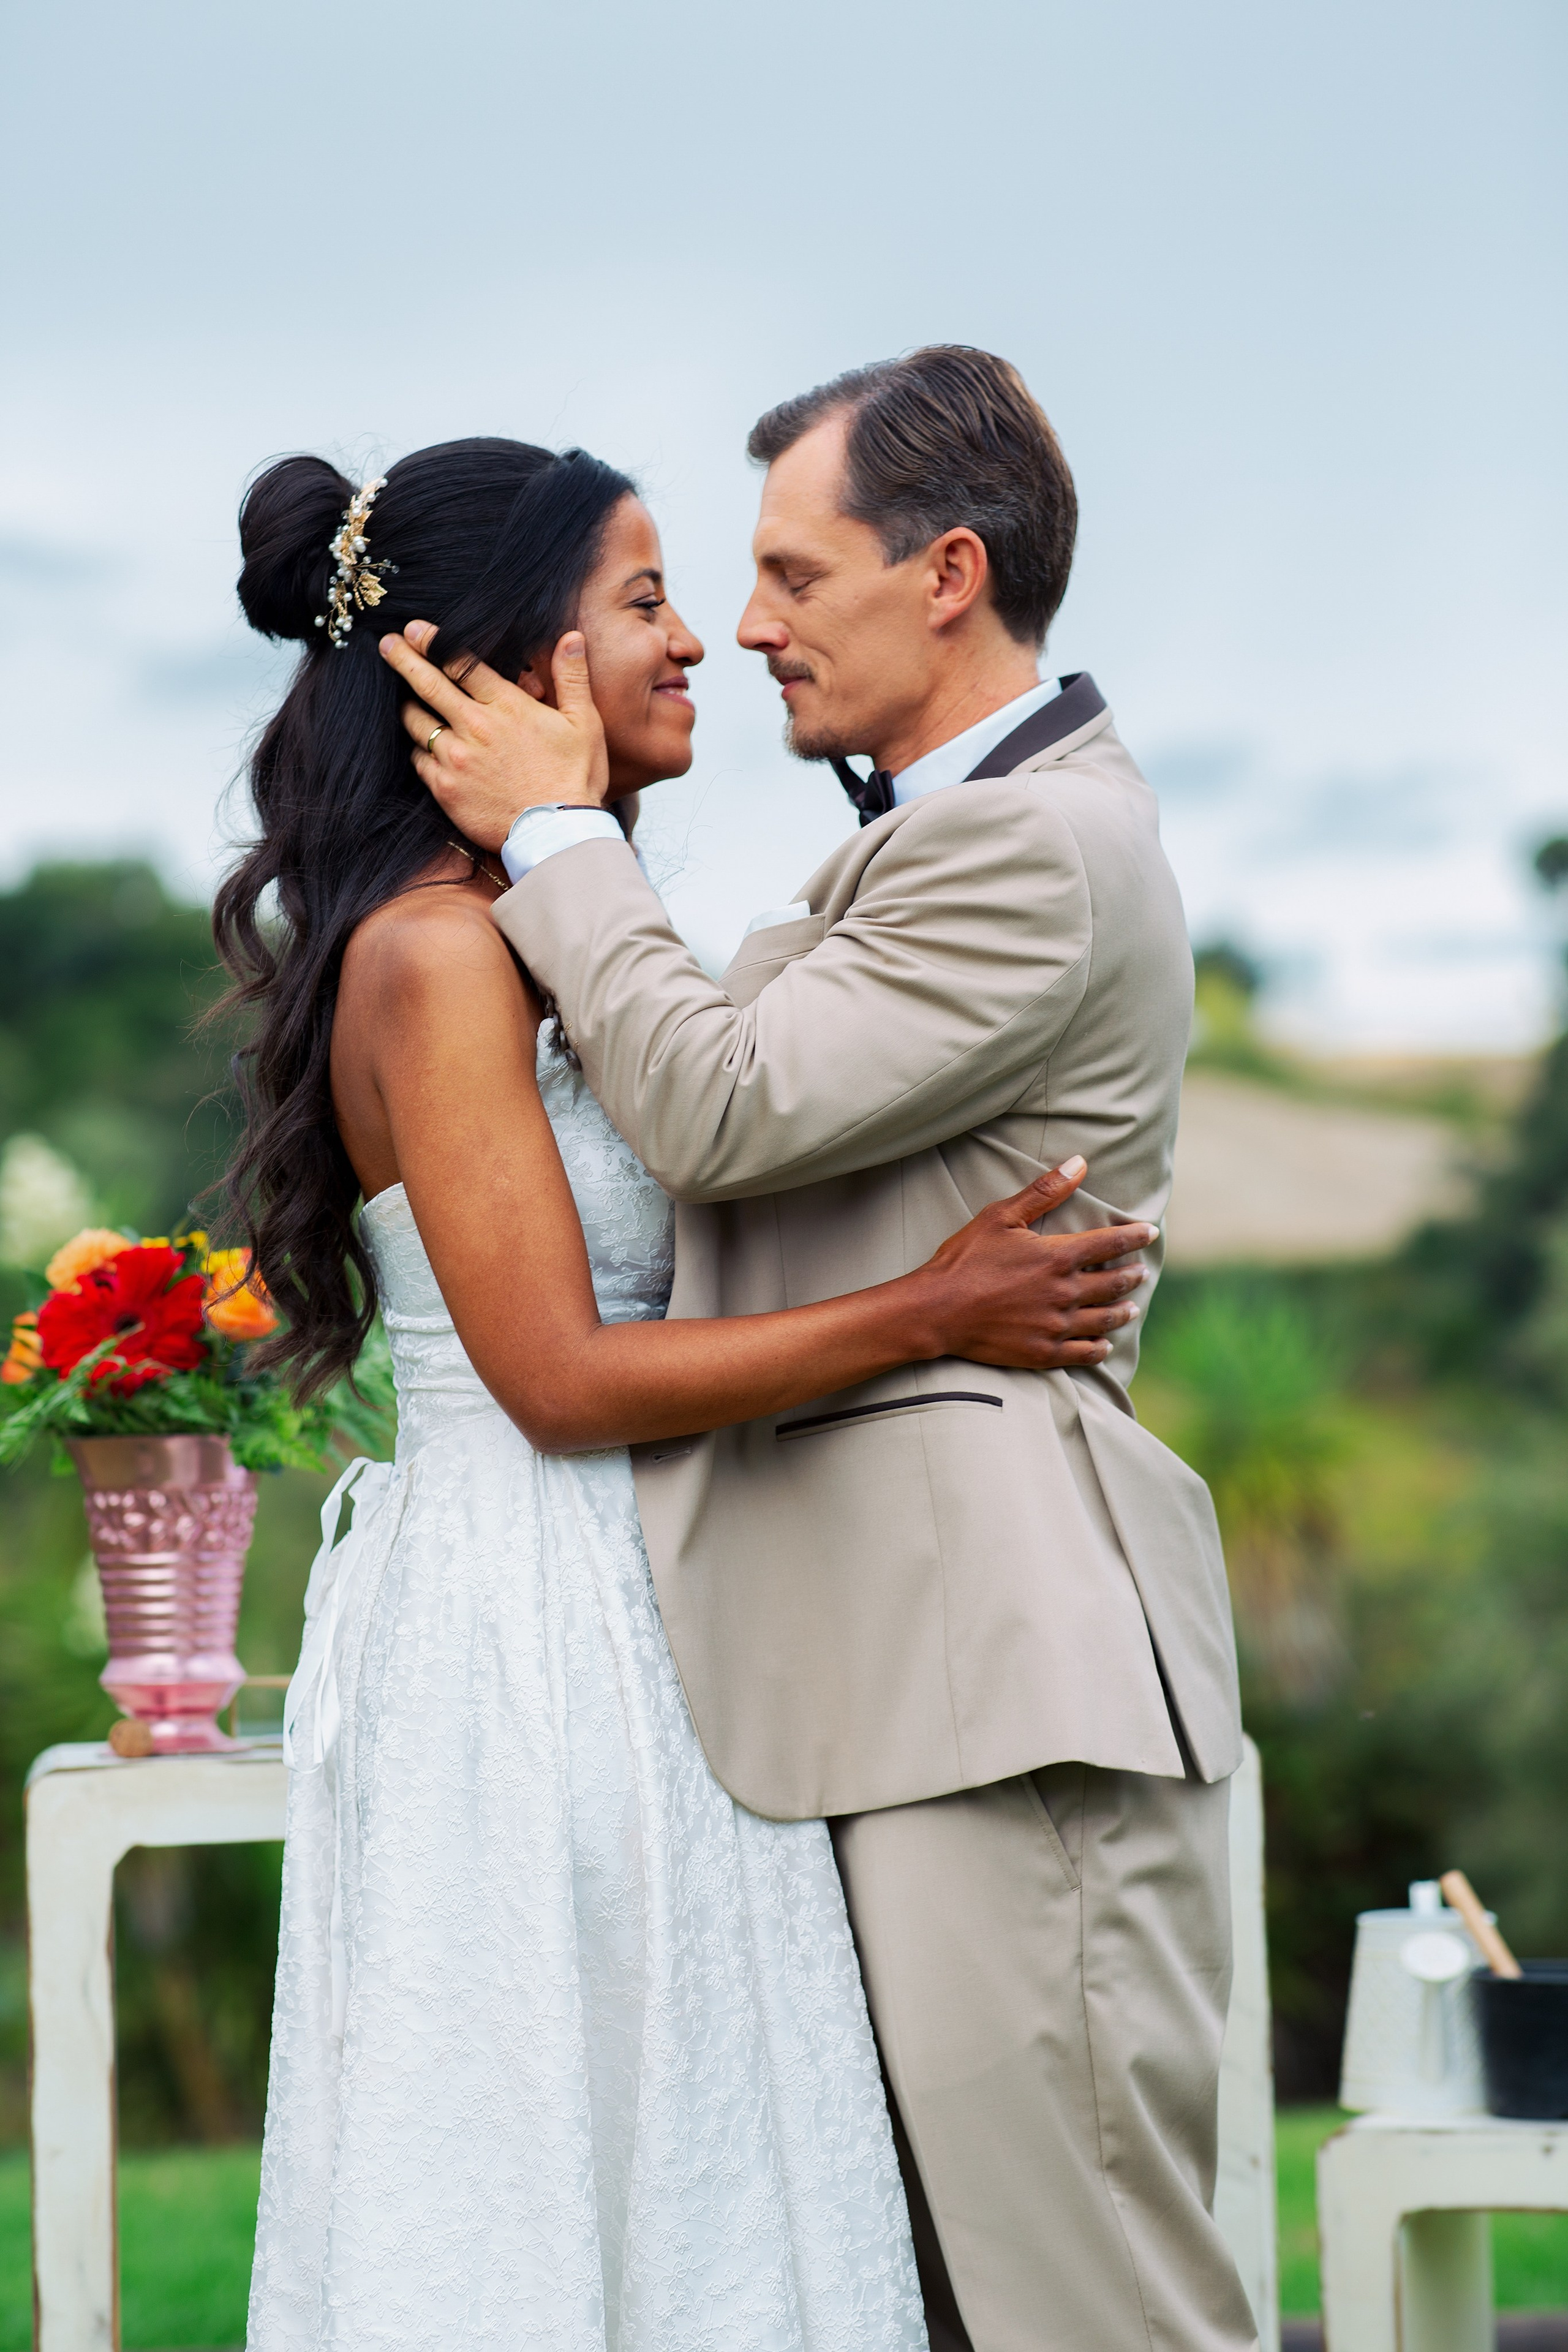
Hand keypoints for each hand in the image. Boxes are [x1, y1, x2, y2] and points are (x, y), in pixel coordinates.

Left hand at [379, 621, 608, 850]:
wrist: (557, 835)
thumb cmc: (574, 778)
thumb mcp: (584, 723)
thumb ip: (572, 677)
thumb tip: (571, 637)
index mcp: (507, 706)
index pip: (459, 662)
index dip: (433, 641)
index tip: (415, 629)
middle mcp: (475, 728)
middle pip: (427, 684)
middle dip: (403, 659)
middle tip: (388, 644)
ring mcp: (455, 760)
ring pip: (417, 722)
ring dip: (409, 707)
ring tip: (407, 699)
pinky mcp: (445, 789)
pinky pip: (419, 760)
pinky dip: (419, 749)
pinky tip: (424, 745)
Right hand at [915, 1157, 1155, 1368]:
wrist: (937, 1310)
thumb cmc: (965, 1259)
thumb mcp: (1001, 1216)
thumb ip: (1044, 1192)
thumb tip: (1079, 1163)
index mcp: (1058, 1257)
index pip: (1110, 1244)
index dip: (1134, 1236)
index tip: (1149, 1232)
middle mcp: (1065, 1293)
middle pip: (1113, 1283)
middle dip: (1131, 1275)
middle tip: (1142, 1272)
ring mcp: (1056, 1326)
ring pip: (1104, 1319)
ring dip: (1122, 1310)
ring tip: (1132, 1307)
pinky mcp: (1043, 1353)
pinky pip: (1084, 1353)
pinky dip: (1099, 1348)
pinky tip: (1104, 1344)